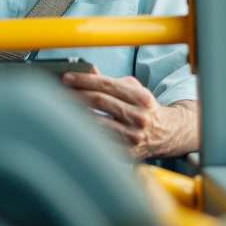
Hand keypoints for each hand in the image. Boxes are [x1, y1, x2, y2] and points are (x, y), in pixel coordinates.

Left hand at [61, 68, 197, 158]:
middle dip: (76, 93)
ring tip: (61, 106)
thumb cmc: (146, 109)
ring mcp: (133, 137)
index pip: (107, 85)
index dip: (84, 80)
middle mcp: (139, 117)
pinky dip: (85, 131)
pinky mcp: (127, 153)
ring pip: (97, 122)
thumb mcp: (134, 90)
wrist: (166, 134)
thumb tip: (88, 72)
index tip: (67, 77)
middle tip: (59, 90)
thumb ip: (111, 82)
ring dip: (76, 113)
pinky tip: (74, 125)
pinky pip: (100, 140)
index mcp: (142, 98)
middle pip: (100, 101)